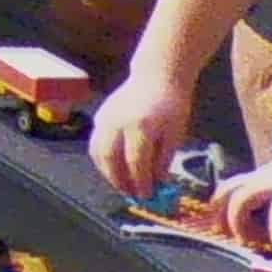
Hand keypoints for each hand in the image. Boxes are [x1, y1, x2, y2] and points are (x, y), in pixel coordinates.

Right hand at [88, 71, 195, 200]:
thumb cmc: (172, 104)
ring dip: (108, 172)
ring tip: (122, 183)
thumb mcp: (176, 134)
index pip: (135, 163)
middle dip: (120, 181)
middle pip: (110, 160)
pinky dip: (103, 159)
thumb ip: (163, 160)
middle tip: (131, 194)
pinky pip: (95, 143)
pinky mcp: (100, 117)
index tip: (147, 196)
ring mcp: (105, 118)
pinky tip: (115, 167)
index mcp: (140, 127)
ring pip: (98, 153)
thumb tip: (156, 182)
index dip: (140, 183)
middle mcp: (117, 123)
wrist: (157, 75)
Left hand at [210, 139, 271, 256]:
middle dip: (222, 217)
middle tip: (231, 239)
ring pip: (241, 203)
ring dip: (243, 227)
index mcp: (267, 172)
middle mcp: (266, 174)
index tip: (225, 228)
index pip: (232, 186)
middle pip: (227, 192)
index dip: (222, 207)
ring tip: (257, 244)